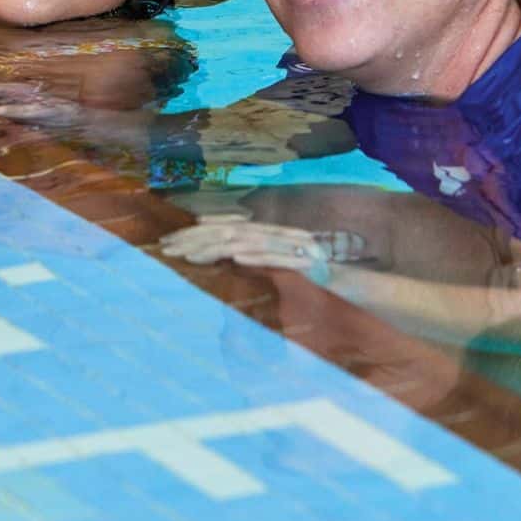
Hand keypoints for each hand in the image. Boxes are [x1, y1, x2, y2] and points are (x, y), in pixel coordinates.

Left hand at [160, 215, 338, 285]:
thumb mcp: (275, 279)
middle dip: (196, 239)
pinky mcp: (305, 262)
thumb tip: (227, 269)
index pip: (228, 230)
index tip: (171, 240)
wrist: (354, 290)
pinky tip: (236, 258)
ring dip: (216, 248)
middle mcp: (278, 237)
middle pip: (230, 232)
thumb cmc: (314, 288)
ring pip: (247, 242)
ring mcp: (292, 247)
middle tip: (167, 246)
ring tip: (188, 255)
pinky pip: (277, 257)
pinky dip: (257, 255)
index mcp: (269, 238)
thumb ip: (253, 272)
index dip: (198, 233)